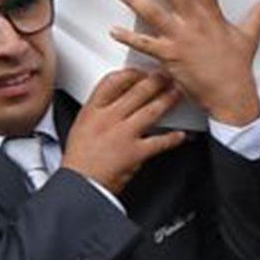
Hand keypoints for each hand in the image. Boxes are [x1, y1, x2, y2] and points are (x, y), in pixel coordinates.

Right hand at [61, 69, 188, 196]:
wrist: (79, 186)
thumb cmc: (79, 161)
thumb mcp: (80, 127)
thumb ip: (98, 112)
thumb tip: (113, 100)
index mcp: (92, 112)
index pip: (111, 82)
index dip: (130, 74)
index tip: (140, 72)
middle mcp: (108, 120)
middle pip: (137, 92)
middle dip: (156, 81)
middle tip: (166, 76)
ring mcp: (123, 135)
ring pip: (151, 111)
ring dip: (168, 100)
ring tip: (177, 94)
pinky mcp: (135, 153)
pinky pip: (159, 142)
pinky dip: (173, 138)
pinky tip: (180, 135)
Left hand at [111, 0, 259, 126]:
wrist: (229, 94)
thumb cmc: (236, 68)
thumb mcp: (249, 37)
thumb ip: (259, 14)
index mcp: (211, 15)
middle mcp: (193, 23)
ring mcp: (179, 40)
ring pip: (153, 14)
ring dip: (134, 0)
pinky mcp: (168, 57)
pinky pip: (144, 45)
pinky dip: (128, 38)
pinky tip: (114, 30)